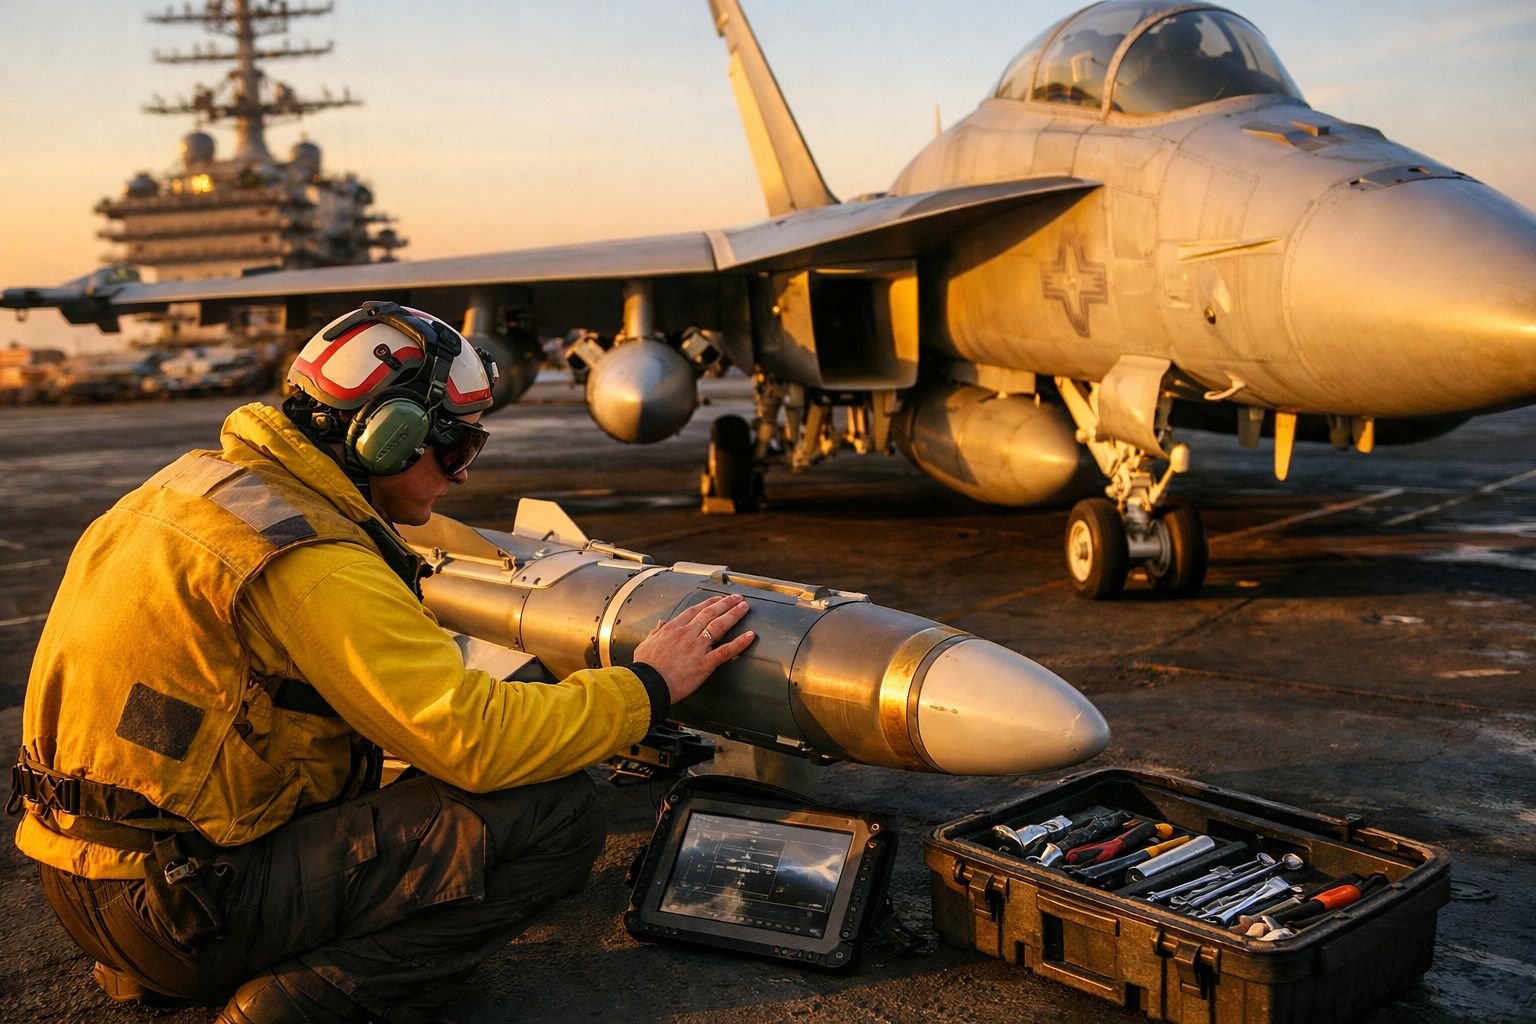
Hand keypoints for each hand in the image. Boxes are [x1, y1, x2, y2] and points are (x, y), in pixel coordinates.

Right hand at [632, 593, 753, 703]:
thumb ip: (656, 632)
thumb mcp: (645, 645)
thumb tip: (660, 623)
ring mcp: (697, 648)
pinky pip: (726, 651)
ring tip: (744, 607)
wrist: (648, 684)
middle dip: (725, 603)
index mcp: (673, 629)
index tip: (717, 599)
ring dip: (734, 614)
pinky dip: (740, 643)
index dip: (708, 603)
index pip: (694, 610)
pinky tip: (750, 635)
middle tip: (737, 598)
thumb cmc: (645, 668)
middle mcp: (687, 634)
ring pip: (719, 626)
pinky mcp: (705, 663)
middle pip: (710, 613)